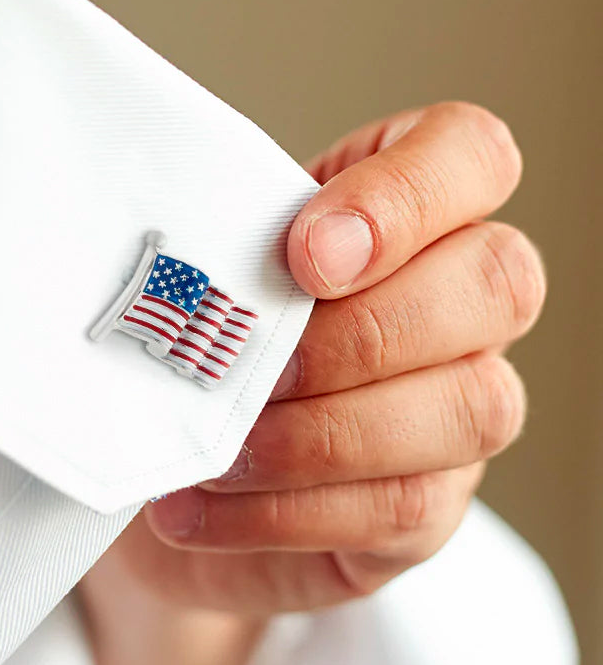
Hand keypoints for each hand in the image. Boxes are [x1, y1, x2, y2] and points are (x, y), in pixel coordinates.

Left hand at [81, 102, 542, 664]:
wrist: (164, 464)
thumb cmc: (190, 335)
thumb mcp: (200, 269)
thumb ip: (226, 243)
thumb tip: (202, 259)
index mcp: (405, 208)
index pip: (470, 152)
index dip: (403, 197)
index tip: (301, 254)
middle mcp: (461, 300)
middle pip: (500, 280)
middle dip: (363, 331)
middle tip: (257, 366)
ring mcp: (462, 404)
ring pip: (471, 407)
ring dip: (322, 434)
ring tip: (217, 448)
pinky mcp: (431, 504)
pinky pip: (402, 509)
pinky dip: (285, 511)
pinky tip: (199, 507)